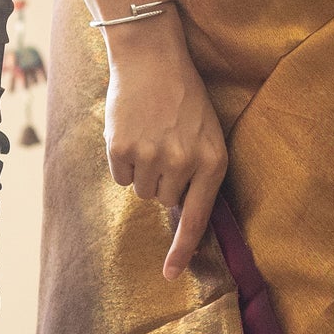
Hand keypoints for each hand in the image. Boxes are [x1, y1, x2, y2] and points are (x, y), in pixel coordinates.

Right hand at [103, 18, 229, 277]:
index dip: (183, 250)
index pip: (198, 218)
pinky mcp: (122, 148)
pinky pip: (120, 177)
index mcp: (213, 161)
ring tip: (150, 135)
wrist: (153, 57)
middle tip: (165, 145)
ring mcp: (152, 156)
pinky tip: (132, 132)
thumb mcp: (207, 134)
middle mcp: (184, 162)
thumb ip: (200, 175)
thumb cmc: (184, 98)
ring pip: (141, 192)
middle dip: (163, 182)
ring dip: (143, 171)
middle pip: (164, 202)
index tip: (171, 276)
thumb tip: (183, 219)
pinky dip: (123, 161)